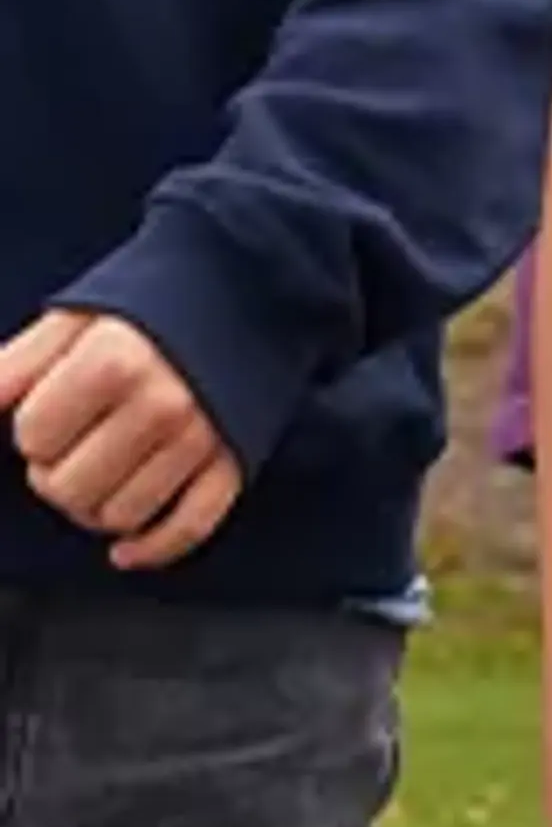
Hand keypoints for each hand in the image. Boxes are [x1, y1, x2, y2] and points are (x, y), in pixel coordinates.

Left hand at [0, 310, 243, 570]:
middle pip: (69, 488)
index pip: (33, 438)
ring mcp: (203, 436)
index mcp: (116, 360)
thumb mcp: (76, 315)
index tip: (58, 402)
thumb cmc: (156, 297)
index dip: (36, 424)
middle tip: (77, 439)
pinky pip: (188, 527)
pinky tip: (126, 548)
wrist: (254, 278)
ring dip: (98, 505)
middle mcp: (161, 403)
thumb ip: (10, 369)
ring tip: (106, 468)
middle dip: (58, 471)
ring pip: (119, 516)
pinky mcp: (237, 458)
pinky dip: (152, 548)